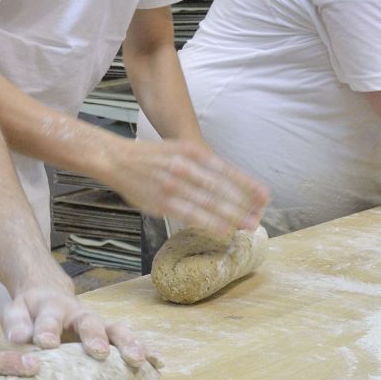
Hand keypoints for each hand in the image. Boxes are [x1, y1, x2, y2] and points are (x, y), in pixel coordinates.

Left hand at [0, 284, 148, 365]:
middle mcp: (78, 313)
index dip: (47, 330)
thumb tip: (18, 339)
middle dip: (95, 336)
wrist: (48, 293)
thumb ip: (15, 323)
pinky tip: (159, 364)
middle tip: (100, 351)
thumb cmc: (29, 311)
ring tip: (140, 359)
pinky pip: (131, 341)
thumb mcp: (15, 311)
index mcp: (51, 308)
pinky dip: (146, 351)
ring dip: (128, 343)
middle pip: (89, 321)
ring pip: (116, 329)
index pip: (48, 319)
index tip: (46, 344)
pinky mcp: (110, 336)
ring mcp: (98, 324)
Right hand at [103, 137, 268, 235]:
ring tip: (248, 226)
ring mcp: (172, 185)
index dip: (246, 184)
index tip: (264, 196)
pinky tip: (223, 229)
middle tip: (260, 215)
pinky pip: (190, 214)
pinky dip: (209, 223)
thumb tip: (229, 183)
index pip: (225, 170)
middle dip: (243, 204)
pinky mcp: (161, 202)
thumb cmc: (152, 156)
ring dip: (231, 216)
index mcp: (191, 151)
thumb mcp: (179, 149)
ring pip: (207, 203)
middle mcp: (184, 167)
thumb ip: (202, 164)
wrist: (116, 158)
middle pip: (220, 188)